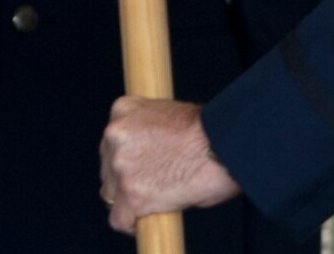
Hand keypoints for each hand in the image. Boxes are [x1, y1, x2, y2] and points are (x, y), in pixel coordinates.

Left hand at [100, 97, 240, 231]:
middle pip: (108, 167)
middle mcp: (115, 134)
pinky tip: (150, 218)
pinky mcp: (132, 195)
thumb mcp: (169, 116)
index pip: (112, 141)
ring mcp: (121, 165)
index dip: (128, 158)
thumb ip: (149, 132)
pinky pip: (119, 219)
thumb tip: (147, 158)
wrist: (225, 143)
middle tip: (154, 184)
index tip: (142, 167)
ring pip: (111, 193)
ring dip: (130, 199)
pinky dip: (133, 223)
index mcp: (124, 109)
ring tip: (157, 199)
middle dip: (127, 178)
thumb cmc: (210, 131)